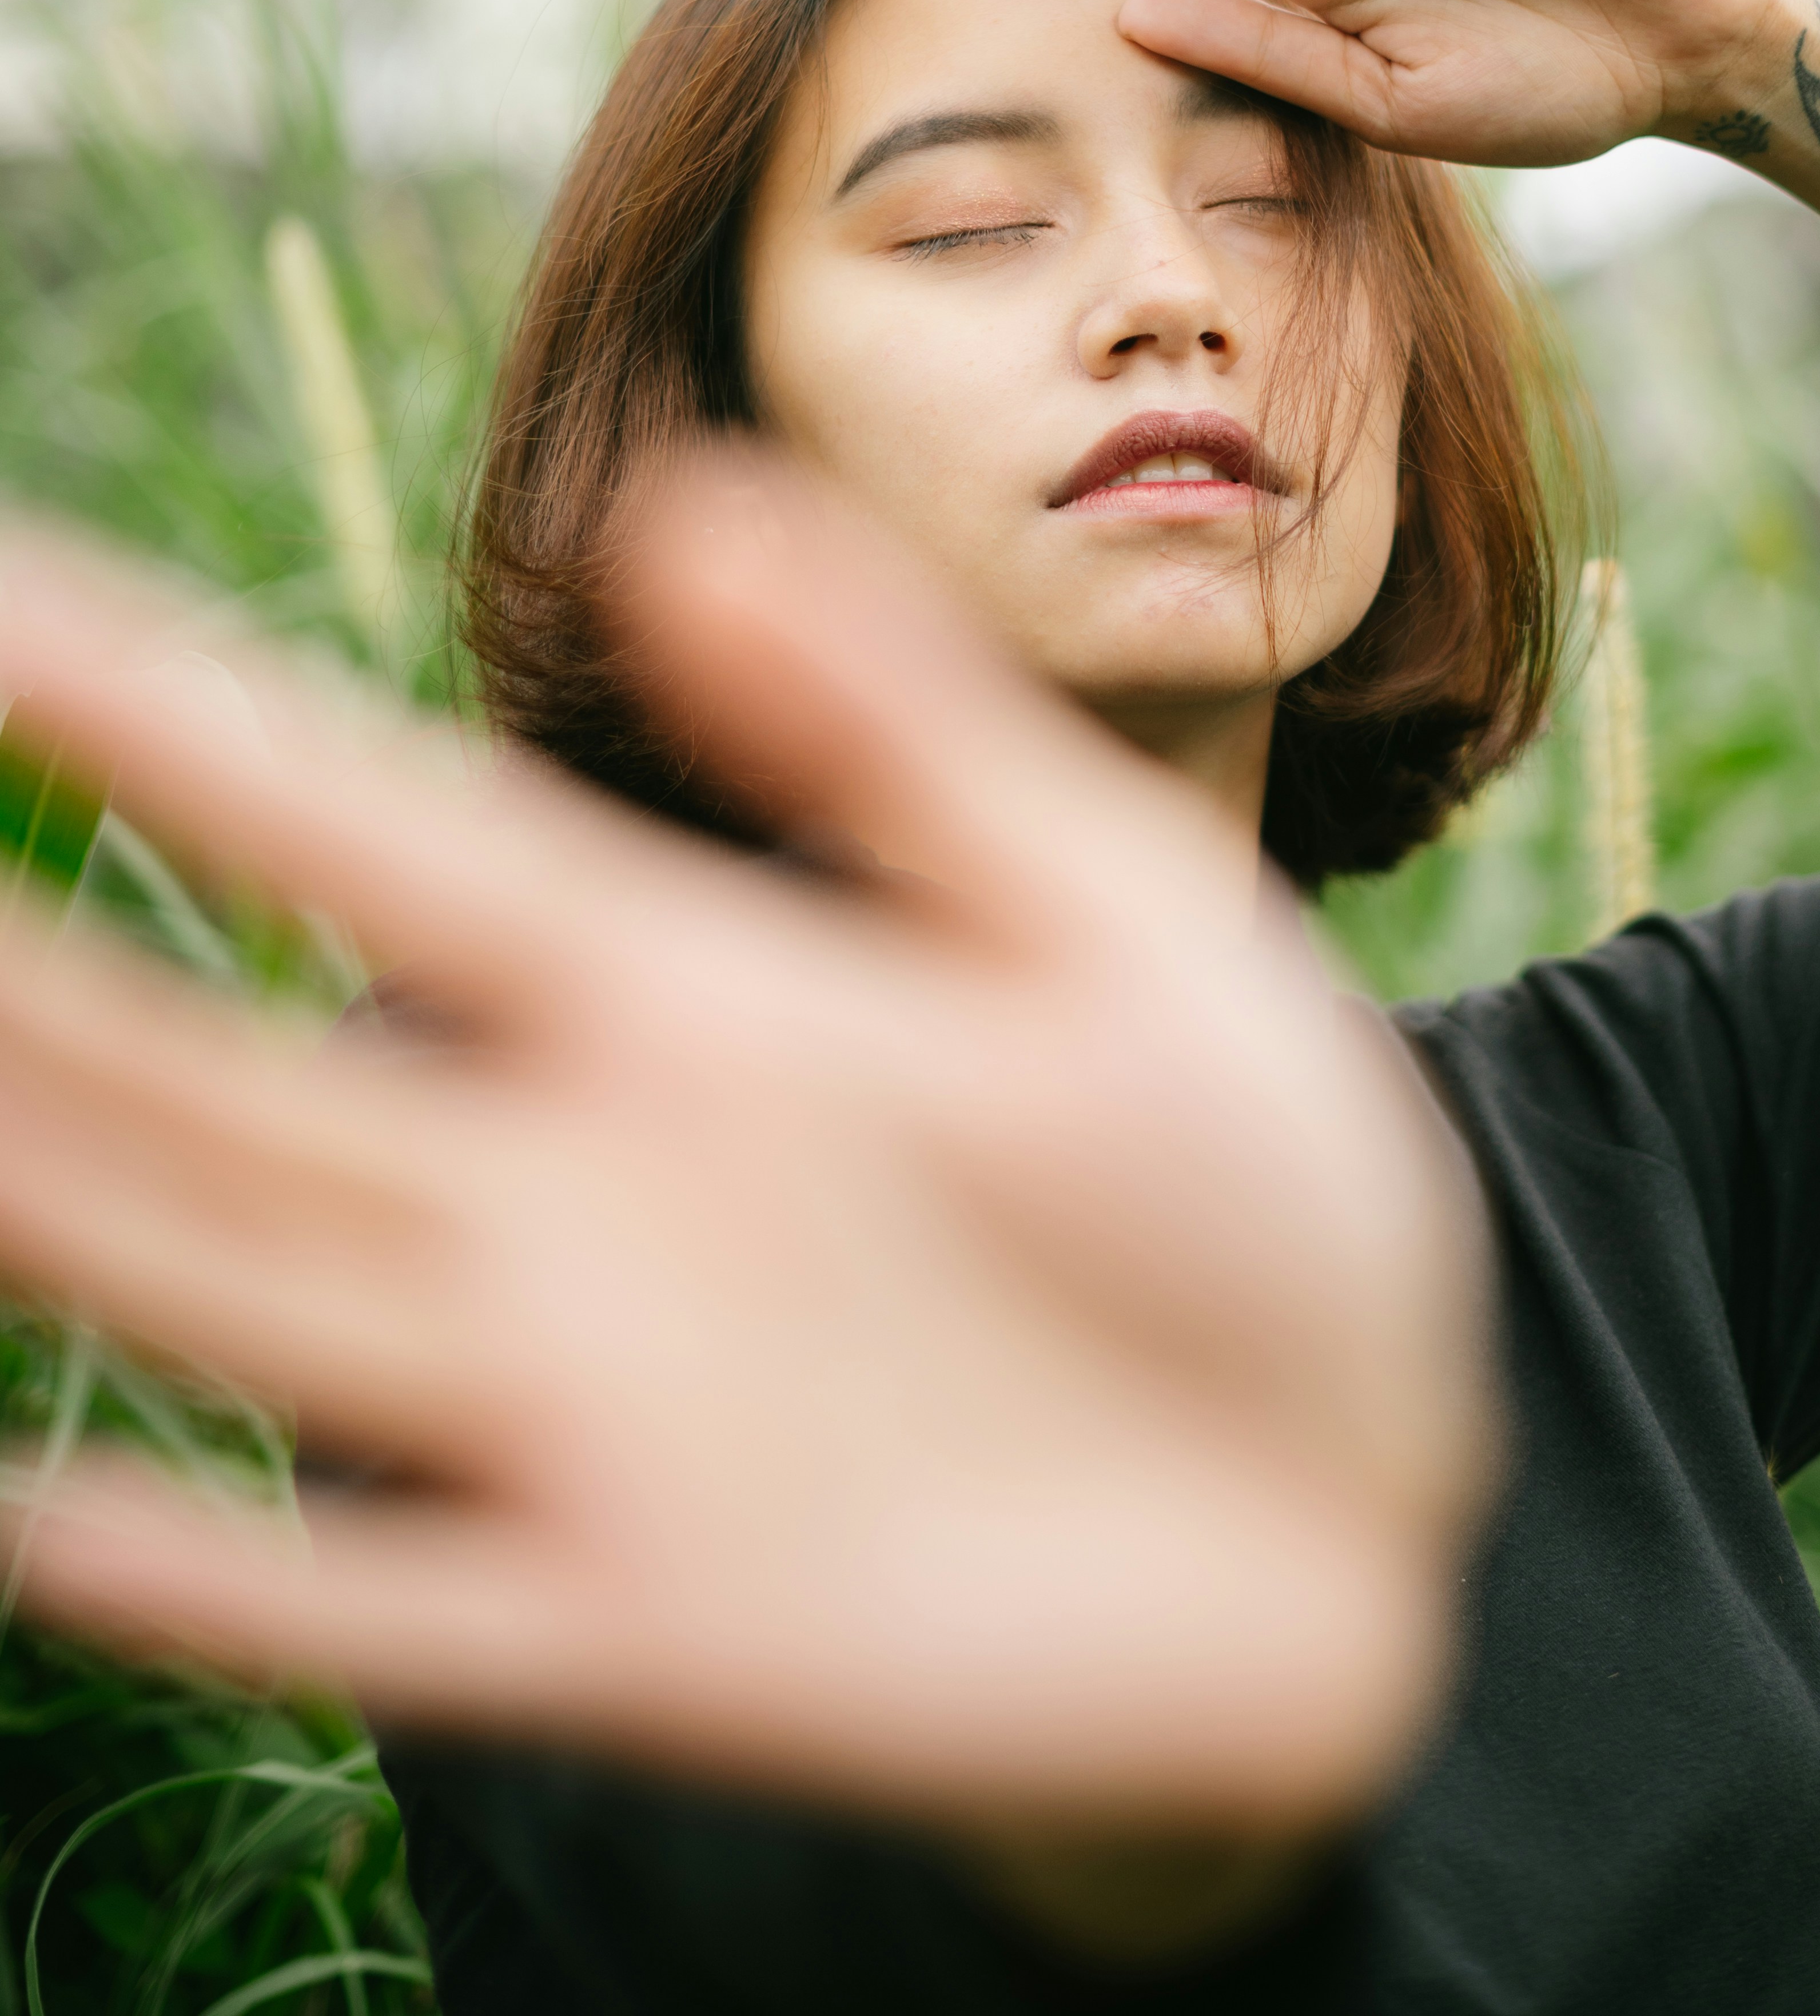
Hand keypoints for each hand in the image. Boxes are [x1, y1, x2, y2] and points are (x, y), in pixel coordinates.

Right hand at [0, 459, 1492, 1835]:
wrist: (1381, 1498)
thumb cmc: (1250, 1179)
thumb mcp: (1111, 910)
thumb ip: (897, 725)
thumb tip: (682, 494)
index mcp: (689, 993)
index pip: (363, 827)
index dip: (158, 713)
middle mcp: (588, 1191)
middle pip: (229, 1073)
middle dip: (27, 974)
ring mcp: (603, 1415)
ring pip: (254, 1297)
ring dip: (56, 1211)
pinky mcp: (667, 1628)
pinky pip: (403, 1615)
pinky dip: (230, 1588)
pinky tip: (42, 1527)